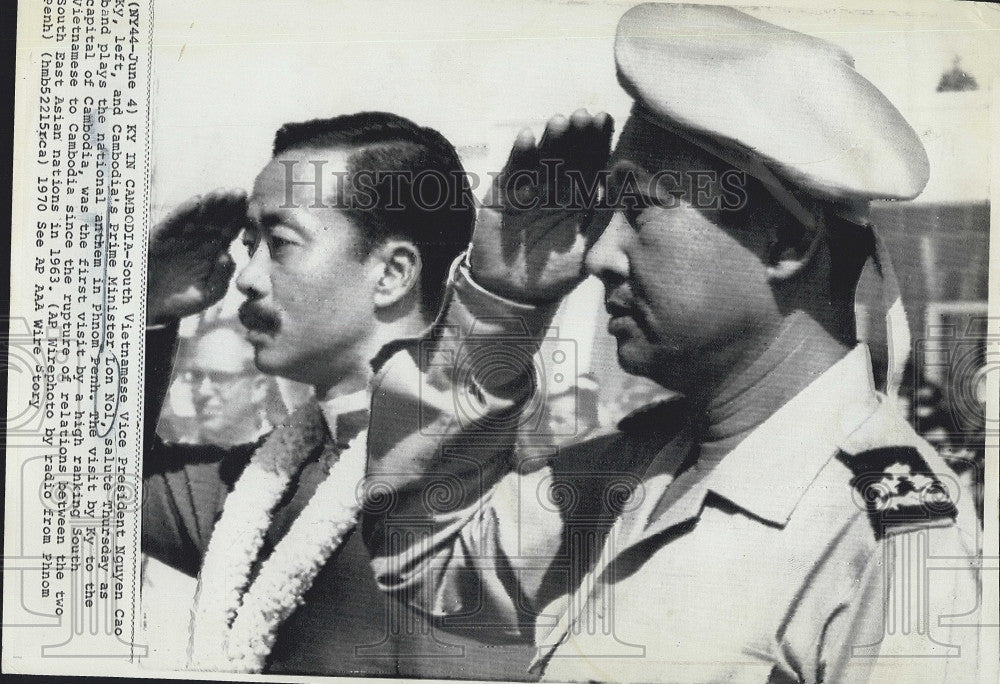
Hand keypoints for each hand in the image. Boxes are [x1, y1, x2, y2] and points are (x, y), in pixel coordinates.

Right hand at [146, 189, 246, 324]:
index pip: (232, 228)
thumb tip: (227, 256)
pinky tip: (196, 202)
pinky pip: (173, 222)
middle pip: (217, 217)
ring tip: (222, 193)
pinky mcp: (161, 236)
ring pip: (198, 215)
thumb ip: (222, 276)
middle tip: (240, 192)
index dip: (241, 217)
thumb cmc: (186, 298)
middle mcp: (200, 237)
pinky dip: (183, 212)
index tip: (253, 206)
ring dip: (209, 203)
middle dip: (228, 204)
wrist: (155, 307)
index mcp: (216, 248)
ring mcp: (181, 235)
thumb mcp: (210, 292)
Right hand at [469, 109, 613, 302]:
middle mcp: (557, 187)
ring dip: (550, 139)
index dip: (598, 142)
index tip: (605, 120)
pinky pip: (513, 171)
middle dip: (576, 135)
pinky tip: (526, 138)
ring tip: (559, 122)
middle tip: (583, 116)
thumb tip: (624, 189)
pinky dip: (519, 155)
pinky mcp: (504, 194)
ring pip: (542, 157)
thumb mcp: (586, 250)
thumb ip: (602, 221)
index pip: (592, 163)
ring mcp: (530, 188)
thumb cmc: (555, 274)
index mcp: (580, 197)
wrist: (513, 293)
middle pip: (568, 154)